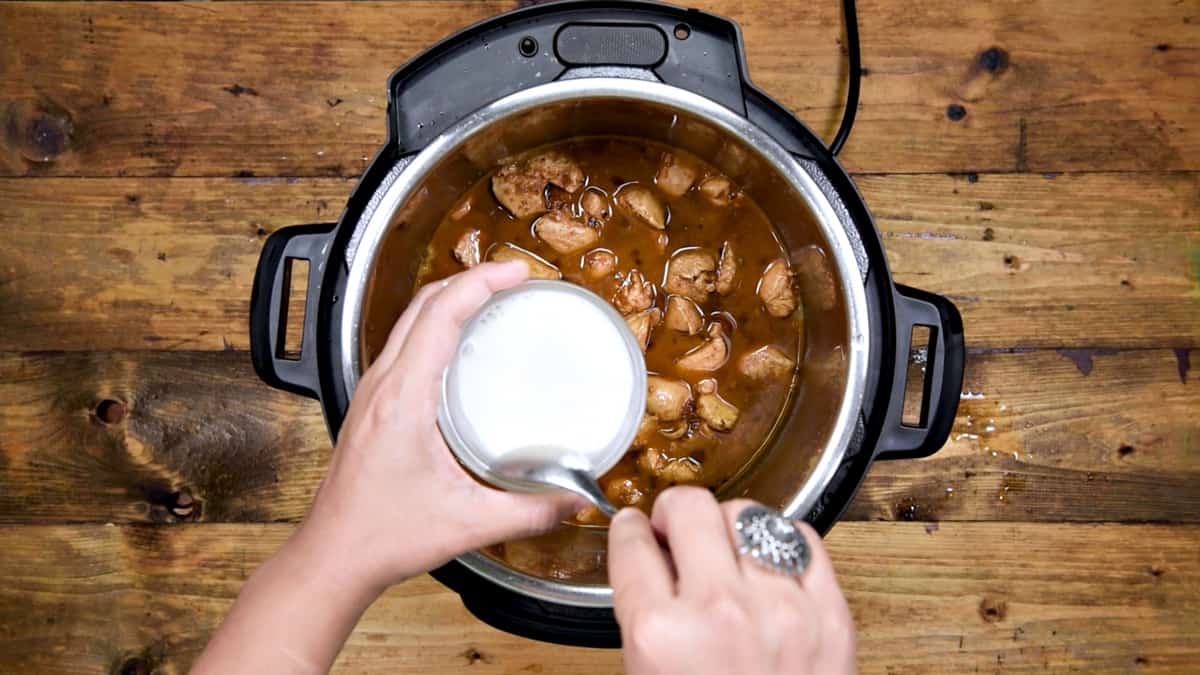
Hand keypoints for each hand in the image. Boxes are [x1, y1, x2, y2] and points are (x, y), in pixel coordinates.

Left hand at [298, 261, 583, 593]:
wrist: (333, 556)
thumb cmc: (383, 536)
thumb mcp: (469, 524)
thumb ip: (531, 511)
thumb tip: (575, 499)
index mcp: (403, 398)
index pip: (440, 315)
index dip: (481, 282)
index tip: (518, 272)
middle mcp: (382, 385)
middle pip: (422, 305)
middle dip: (469, 280)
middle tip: (515, 279)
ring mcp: (372, 392)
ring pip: (409, 321)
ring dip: (450, 299)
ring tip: (493, 300)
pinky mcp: (372, 405)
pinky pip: (403, 346)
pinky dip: (435, 326)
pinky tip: (461, 346)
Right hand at [608, 487, 855, 674]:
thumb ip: (646, 616)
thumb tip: (650, 556)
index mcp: (661, 636)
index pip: (632, 545)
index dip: (629, 529)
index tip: (634, 527)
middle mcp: (720, 613)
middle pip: (689, 509)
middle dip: (674, 511)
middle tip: (675, 526)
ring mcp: (781, 610)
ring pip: (749, 514)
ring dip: (729, 523)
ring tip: (726, 544)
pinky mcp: (831, 616)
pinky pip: (805, 541)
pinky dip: (785, 541)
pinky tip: (771, 559)